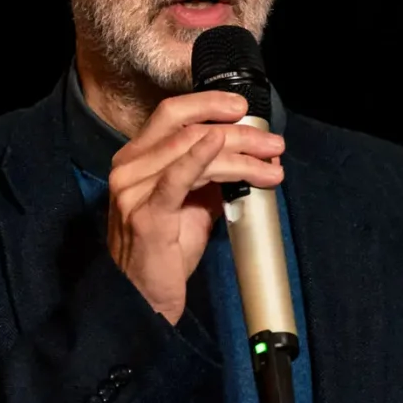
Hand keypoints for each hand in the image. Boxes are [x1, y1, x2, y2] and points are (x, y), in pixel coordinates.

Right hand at [105, 91, 283, 322]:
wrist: (144, 298)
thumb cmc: (166, 252)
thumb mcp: (191, 204)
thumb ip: (210, 176)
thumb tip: (248, 156)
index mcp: (137, 158)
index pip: (173, 114)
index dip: (209, 104)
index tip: (243, 108)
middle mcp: (129, 167)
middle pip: (189, 131)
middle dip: (239, 134)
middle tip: (272, 143)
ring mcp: (133, 190)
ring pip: (192, 151)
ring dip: (240, 154)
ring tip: (270, 162)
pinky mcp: (145, 214)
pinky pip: (176, 179)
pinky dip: (199, 158)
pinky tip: (219, 145)